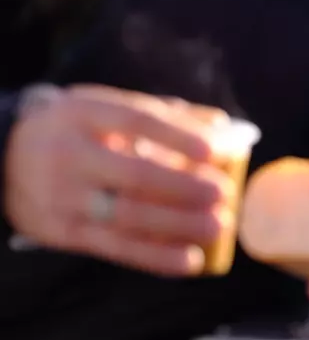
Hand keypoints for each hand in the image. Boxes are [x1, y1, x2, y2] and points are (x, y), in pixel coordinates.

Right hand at [3, 84, 230, 275]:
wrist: (6, 158)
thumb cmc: (80, 129)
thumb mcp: (108, 107)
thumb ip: (167, 115)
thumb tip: (226, 130)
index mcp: (86, 113)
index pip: (137, 121)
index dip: (178, 135)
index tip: (215, 150)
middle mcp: (70, 154)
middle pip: (134, 174)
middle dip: (184, 187)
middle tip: (223, 193)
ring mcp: (64, 197)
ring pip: (128, 216)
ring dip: (179, 225)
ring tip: (218, 226)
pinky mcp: (62, 232)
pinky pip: (114, 248)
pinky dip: (156, 257)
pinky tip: (191, 261)